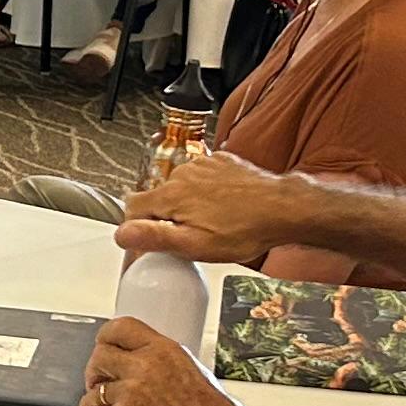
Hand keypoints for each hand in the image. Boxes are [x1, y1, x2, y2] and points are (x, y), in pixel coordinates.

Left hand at [80, 322, 255, 405]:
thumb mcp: (198, 374)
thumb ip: (175, 368)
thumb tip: (165, 372)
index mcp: (164, 349)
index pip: (121, 328)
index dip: (105, 338)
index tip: (103, 345)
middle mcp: (145, 365)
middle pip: (100, 357)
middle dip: (94, 372)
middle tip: (97, 384)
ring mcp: (132, 392)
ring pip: (93, 392)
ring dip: (89, 403)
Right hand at [117, 151, 297, 266]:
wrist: (283, 208)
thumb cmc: (244, 230)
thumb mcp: (194, 245)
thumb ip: (154, 237)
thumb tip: (121, 233)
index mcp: (171, 195)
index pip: (132, 206)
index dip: (137, 226)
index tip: (150, 240)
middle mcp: (182, 173)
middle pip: (159, 197)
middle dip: (168, 217)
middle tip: (191, 237)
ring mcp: (203, 164)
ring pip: (181, 187)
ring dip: (188, 204)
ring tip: (213, 223)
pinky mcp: (221, 161)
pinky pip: (203, 177)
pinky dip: (207, 192)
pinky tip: (224, 207)